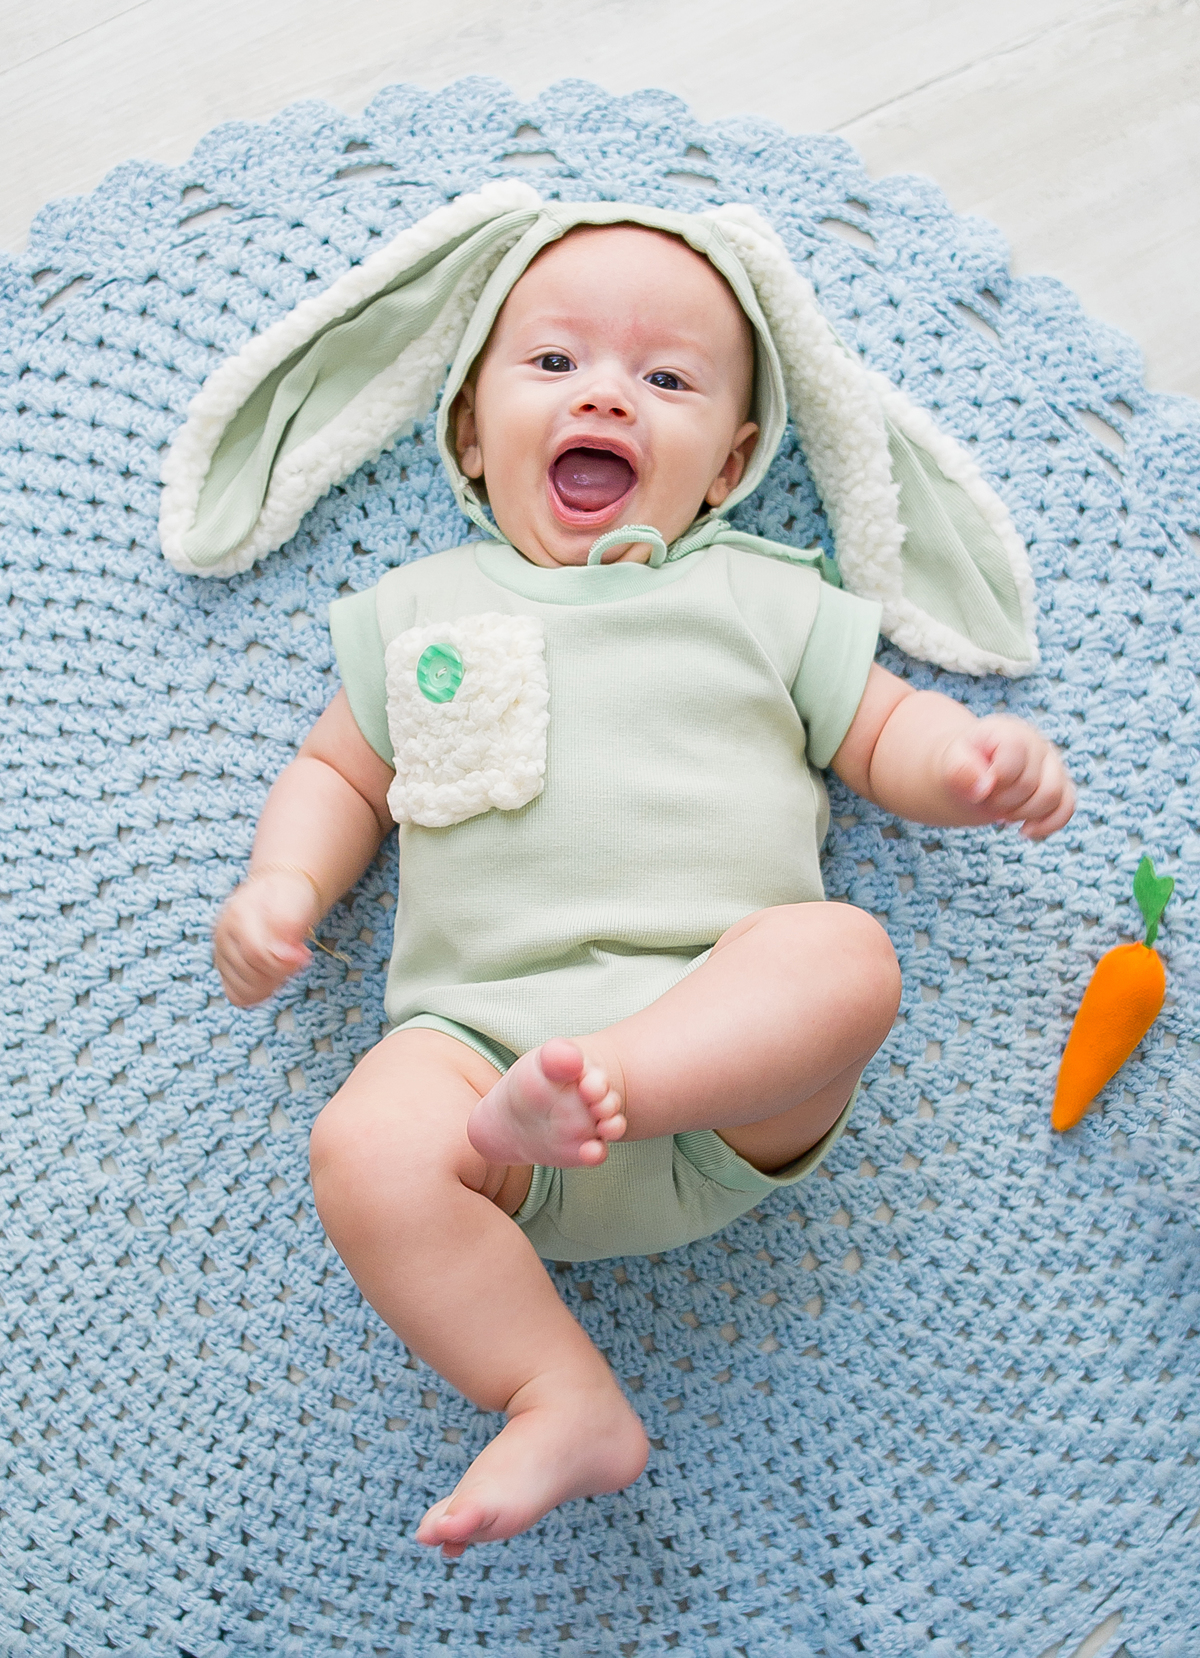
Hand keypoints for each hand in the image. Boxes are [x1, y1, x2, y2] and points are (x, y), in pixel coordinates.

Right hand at [213, 868, 320, 1005]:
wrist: (281, 895)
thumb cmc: (290, 898)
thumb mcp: (295, 900)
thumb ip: (288, 923)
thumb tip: (282, 954)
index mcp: (237, 916)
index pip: (255, 954)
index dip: (283, 962)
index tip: (304, 955)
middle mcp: (222, 937)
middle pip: (252, 976)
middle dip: (282, 971)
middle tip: (297, 954)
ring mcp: (221, 956)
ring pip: (244, 991)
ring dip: (272, 983)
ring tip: (285, 964)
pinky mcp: (225, 971)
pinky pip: (238, 996)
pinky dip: (260, 992)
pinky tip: (274, 975)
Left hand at [941, 715, 1074, 840]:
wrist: (972, 767)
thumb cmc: (962, 763)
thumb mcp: (951, 762)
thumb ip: (960, 770)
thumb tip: (984, 788)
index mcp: (1010, 733)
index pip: (1013, 762)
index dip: (995, 783)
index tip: (979, 787)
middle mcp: (1037, 744)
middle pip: (1031, 784)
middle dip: (1003, 803)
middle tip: (985, 801)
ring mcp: (1053, 765)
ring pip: (1053, 797)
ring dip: (1023, 814)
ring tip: (1002, 813)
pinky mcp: (1061, 785)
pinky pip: (1067, 808)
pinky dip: (1047, 825)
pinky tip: (1024, 831)